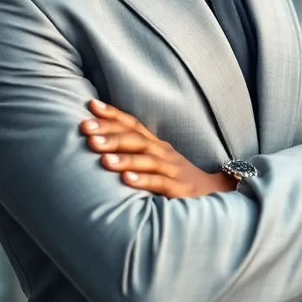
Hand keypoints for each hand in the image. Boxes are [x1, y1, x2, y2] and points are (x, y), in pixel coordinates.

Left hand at [79, 99, 235, 197]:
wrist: (215, 196)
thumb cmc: (176, 181)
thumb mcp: (154, 164)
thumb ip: (133, 155)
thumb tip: (98, 146)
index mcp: (156, 145)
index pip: (133, 124)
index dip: (113, 114)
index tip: (90, 105)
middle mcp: (163, 153)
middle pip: (136, 138)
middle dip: (109, 133)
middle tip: (86, 130)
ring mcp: (173, 170)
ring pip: (147, 159)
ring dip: (124, 157)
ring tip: (102, 158)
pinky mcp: (180, 190)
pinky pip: (160, 183)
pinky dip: (143, 180)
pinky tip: (125, 180)